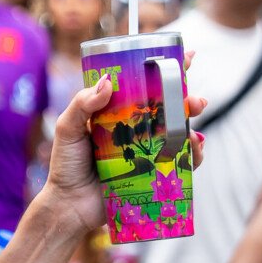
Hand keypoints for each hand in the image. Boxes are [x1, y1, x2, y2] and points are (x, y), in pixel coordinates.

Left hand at [40, 65, 206, 237]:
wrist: (70, 205)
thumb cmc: (66, 165)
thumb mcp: (69, 129)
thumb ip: (83, 104)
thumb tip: (109, 82)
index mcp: (117, 113)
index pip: (144, 85)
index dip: (167, 70)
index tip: (188, 56)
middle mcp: (136, 129)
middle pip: (169, 107)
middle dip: (188, 99)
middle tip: (194, 101)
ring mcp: (147, 151)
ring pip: (179, 132)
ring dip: (194, 126)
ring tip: (194, 131)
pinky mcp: (154, 173)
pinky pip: (181, 162)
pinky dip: (194, 155)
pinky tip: (195, 151)